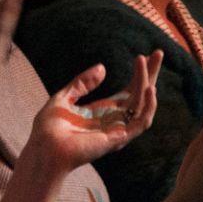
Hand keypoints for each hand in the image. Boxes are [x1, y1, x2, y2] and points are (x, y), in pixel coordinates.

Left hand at [26, 52, 163, 171]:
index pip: (128, 91)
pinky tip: (149, 88)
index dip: (138, 74)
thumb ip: (82, 84)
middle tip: (158, 53)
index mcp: (103, 112)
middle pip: (140, 95)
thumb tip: (102, 67)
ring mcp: (118, 130)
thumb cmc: (50, 129)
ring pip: (142, 105)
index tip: (144, 56)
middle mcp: (114, 121)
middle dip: (150, 74)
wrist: (44, 148)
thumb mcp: (64, 98)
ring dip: (147, 83)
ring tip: (144, 62)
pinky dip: (149, 106)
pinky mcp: (118, 138)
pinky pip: (141, 122)